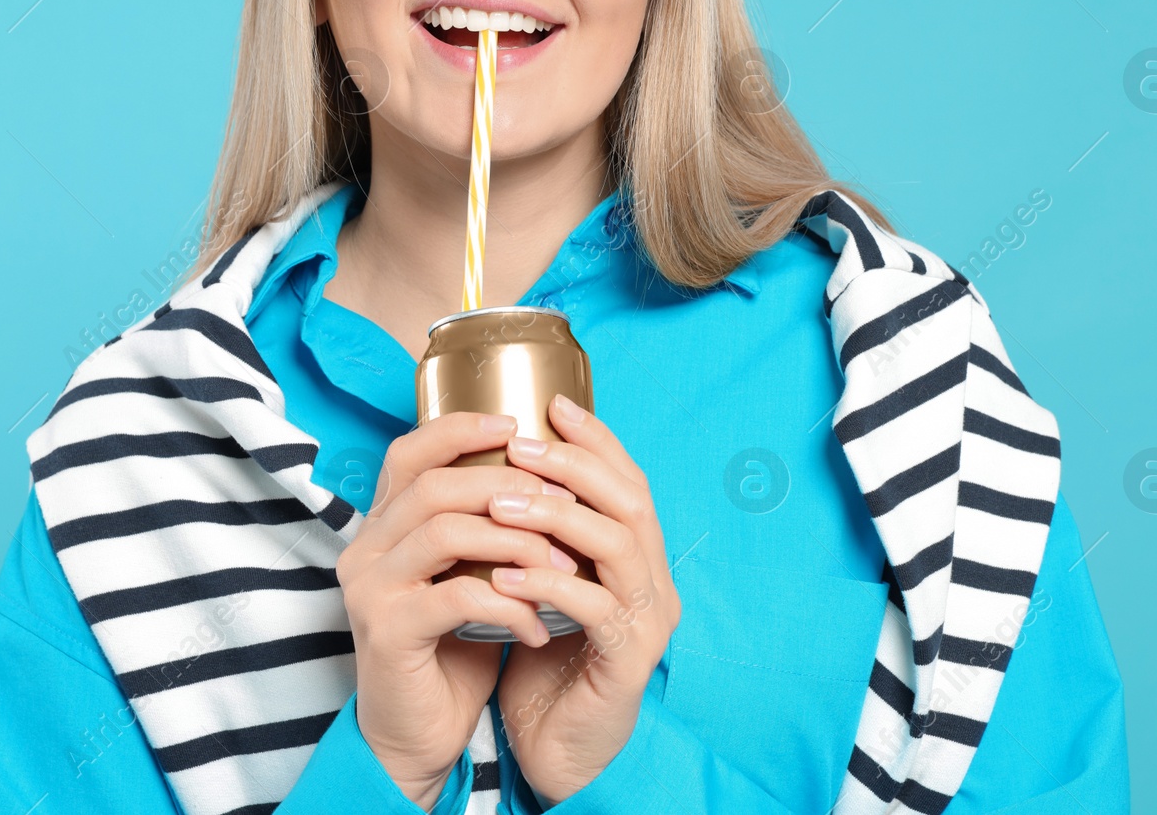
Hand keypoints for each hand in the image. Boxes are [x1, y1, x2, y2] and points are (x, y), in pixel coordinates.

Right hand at [336, 411, 580, 808]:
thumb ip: (488, 528)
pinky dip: (511, 604)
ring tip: (563, 566)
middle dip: (508, 486)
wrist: (420, 736)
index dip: (460, 428)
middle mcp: (365, 549)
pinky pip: (458, 597)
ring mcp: (371, 589)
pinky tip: (540, 624)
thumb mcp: (471, 575)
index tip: (517, 426)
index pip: (410, 453)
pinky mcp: (388, 632)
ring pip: (446, 531)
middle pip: (434, 486)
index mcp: (383, 526)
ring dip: (517, 542)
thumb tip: (551, 477)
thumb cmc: (453, 650)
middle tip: (563, 505)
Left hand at [487, 394, 681, 803]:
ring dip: (557, 516)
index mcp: (639, 559)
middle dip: (574, 465)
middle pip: (630, 501)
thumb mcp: (541, 584)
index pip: (629, 481)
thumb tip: (500, 465)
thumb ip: (539, 534)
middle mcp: (656, 583)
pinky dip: (548, 584)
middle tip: (519, 446)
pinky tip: (505, 575)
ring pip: (618, 545)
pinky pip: (594, 608)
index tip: (554, 404)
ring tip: (501, 502)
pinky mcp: (628, 662)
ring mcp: (648, 622)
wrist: (554, 751)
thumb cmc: (543, 663)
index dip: (597, 439)